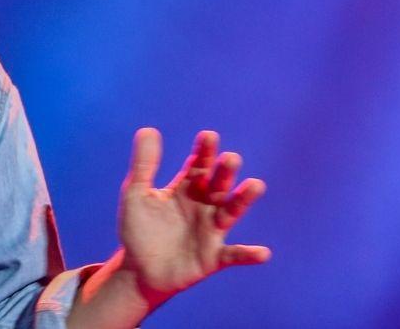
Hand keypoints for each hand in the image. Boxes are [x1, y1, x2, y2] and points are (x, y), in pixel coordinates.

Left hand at [117, 128, 269, 303]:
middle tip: (230, 158)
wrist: (139, 270)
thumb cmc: (139, 229)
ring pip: (230, 212)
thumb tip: (149, 129)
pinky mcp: (212, 257)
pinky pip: (233, 255)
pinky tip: (262, 253)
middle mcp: (203, 206)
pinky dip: (248, 254)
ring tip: (255, 185)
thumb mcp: (136, 195)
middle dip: (224, 172)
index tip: (209, 136)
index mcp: (185, 189)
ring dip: (242, 200)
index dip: (204, 152)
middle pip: (217, 185)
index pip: (198, 166)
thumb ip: (143, 165)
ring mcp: (210, 231)